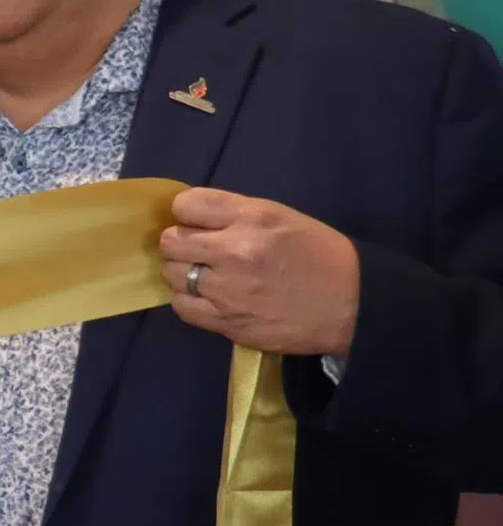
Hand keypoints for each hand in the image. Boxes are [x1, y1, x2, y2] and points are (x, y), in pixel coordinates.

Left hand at [160, 188, 361, 358]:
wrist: (354, 304)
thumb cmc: (319, 255)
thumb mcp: (281, 217)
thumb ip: (235, 214)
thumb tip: (191, 218)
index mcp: (252, 217)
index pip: (186, 205)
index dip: (186, 214)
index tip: (196, 223)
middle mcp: (235, 250)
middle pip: (171, 241)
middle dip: (181, 244)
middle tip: (199, 252)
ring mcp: (227, 289)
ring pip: (171, 274)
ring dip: (182, 273)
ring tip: (207, 276)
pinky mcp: (227, 321)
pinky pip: (182, 306)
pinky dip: (189, 301)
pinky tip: (209, 298)